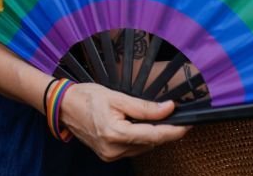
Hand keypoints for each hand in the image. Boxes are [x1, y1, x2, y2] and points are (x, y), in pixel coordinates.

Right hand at [58, 83, 188, 161]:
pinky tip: (141, 126)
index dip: (174, 130)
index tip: (188, 124)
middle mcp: (113, 150)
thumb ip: (144, 107)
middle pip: (150, 143)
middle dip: (165, 130)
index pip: (154, 135)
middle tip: (176, 116)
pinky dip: (140, 139)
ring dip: (153, 135)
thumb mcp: (117, 97)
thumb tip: (168, 109)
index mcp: (116, 134)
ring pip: (142, 147)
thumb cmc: (87, 97)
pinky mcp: (108, 155)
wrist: (63, 107)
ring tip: (158, 119)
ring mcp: (110, 155)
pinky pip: (132, 149)